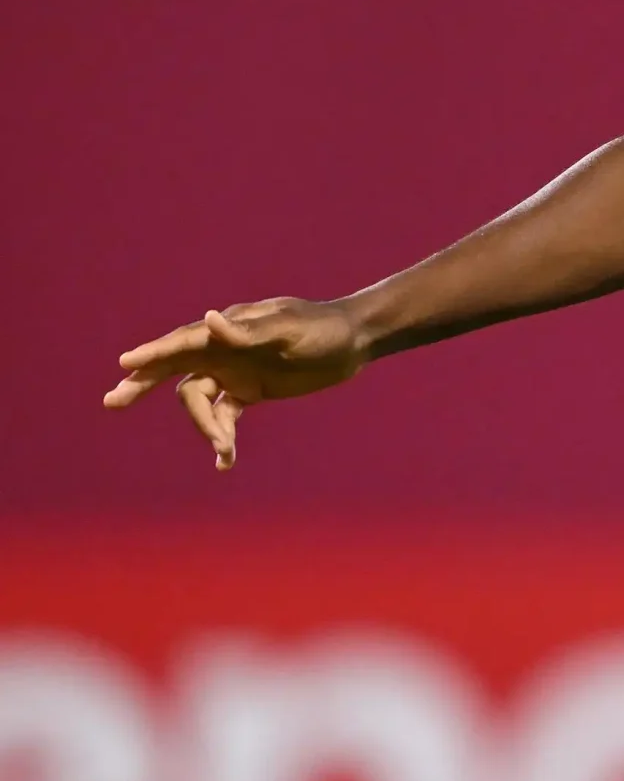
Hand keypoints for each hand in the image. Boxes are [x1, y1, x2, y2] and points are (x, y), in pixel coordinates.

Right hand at [103, 299, 368, 469]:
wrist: (354, 342)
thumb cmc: (322, 329)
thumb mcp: (289, 330)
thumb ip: (248, 332)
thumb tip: (209, 319)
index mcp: (228, 328)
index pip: (182, 342)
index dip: (153, 353)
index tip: (124, 364)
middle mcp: (223, 349)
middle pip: (173, 369)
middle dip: (142, 384)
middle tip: (112, 401)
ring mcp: (234, 370)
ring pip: (200, 401)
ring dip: (207, 426)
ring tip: (227, 449)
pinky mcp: (249, 390)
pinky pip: (224, 416)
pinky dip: (222, 436)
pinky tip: (226, 461)